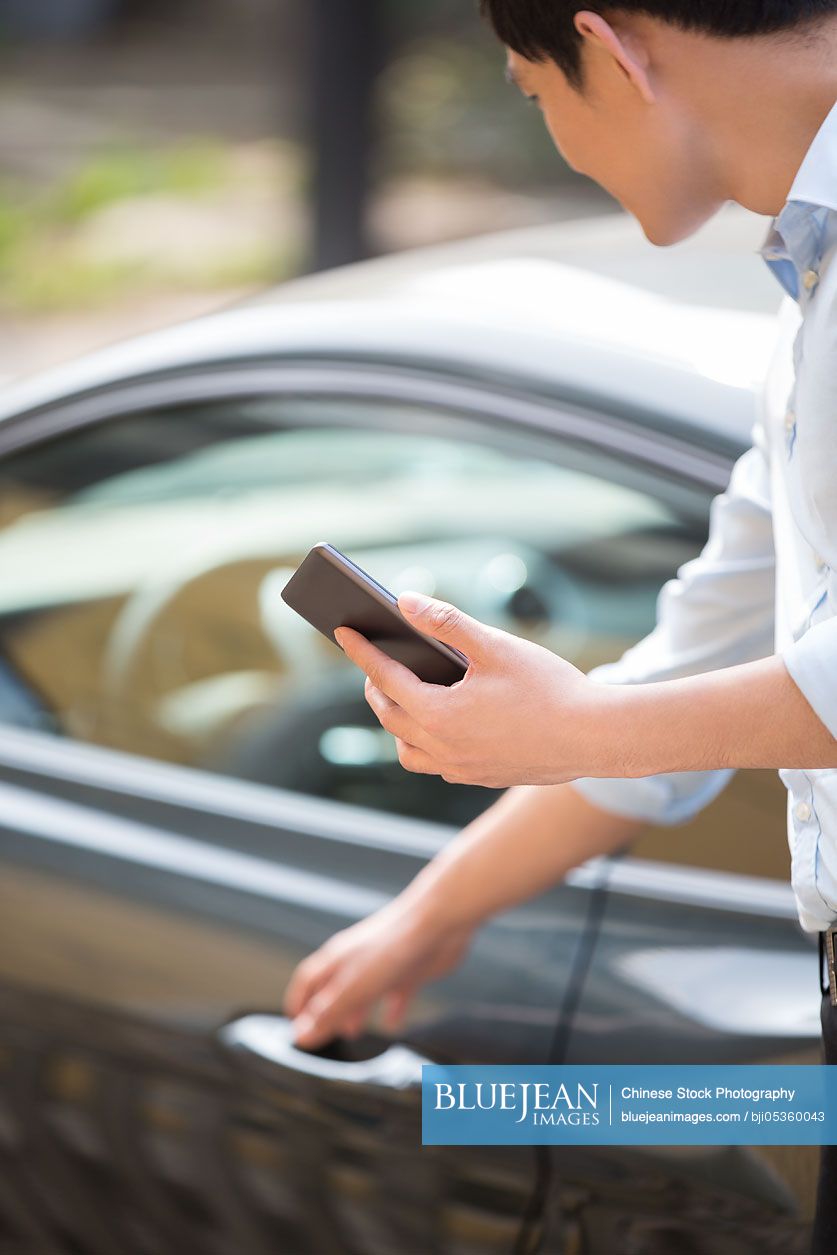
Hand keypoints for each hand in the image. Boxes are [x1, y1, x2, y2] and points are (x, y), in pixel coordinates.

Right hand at [283, 899, 474, 1049]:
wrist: (437, 924)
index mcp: (338, 960)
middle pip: (334, 987)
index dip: (299, 1002)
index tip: (295, 1024)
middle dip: (327, 1011)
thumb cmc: (392, 947)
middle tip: (324, 1032)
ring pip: (363, 992)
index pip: (308, 980)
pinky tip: (393, 1024)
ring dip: (355, 1012)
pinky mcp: (409, 970)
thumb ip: (328, 1013)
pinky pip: (396, 994)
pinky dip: (392, 1011)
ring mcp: (384, 965)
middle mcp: (358, 960)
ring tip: (353, 1032)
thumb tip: (301, 1036)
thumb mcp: (353, 988)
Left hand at [335, 591, 615, 787]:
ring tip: (404, 694)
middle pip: (389, 716)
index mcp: (439, 714)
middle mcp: (443, 748)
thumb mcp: (495, 646)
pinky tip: (443, 721)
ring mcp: (461, 769)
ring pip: (408, 749)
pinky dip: (426, 741)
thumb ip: (446, 622)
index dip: (361, 651)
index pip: (384, 677)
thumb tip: (404, 602)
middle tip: (373, 660)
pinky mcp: (481, 777)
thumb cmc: (550, 688)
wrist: (596, 738)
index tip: (342, 631)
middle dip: (375, 685)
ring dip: (397, 721)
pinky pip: (437, 763)